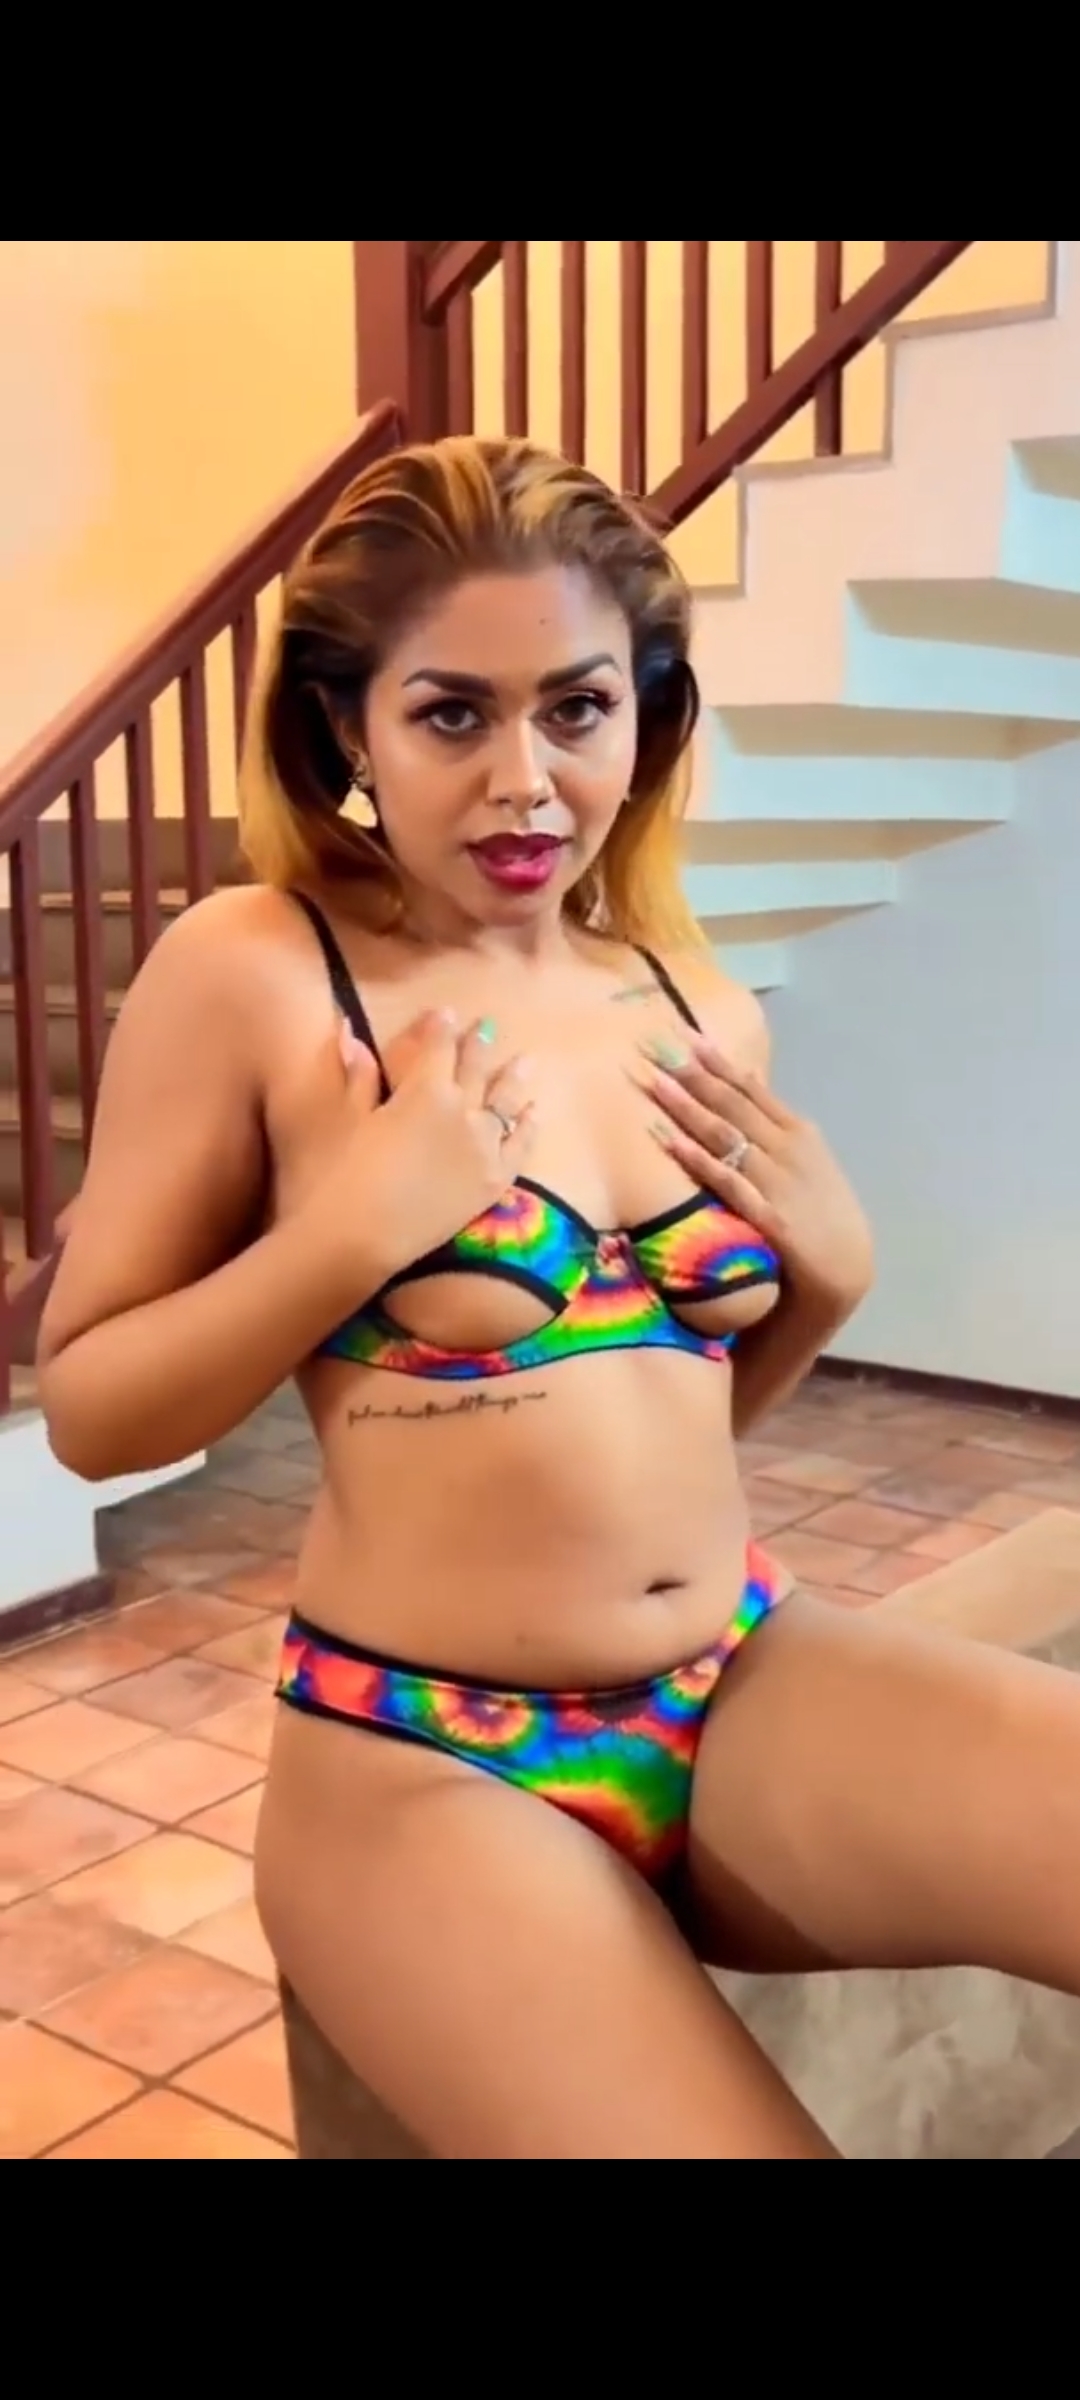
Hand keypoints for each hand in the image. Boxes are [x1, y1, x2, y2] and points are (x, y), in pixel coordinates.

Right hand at [306, 1010, 535, 1286]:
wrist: (365, 1234)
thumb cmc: (345, 1174)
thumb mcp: (347, 1118)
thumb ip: (358, 1077)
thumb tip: (350, 1033)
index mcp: (424, 1088)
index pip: (438, 1045)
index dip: (441, 1026)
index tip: (445, 1013)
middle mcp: (462, 1109)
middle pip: (475, 1067)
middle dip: (479, 1044)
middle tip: (486, 1027)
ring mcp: (484, 1145)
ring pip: (506, 1101)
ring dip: (515, 1078)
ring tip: (525, 1062)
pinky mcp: (495, 1179)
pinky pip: (521, 1144)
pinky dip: (529, 1125)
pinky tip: (534, 1113)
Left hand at [647, 1038, 872, 1314]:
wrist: (848, 1268)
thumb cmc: (821, 1215)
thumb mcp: (805, 1163)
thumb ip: (774, 1132)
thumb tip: (741, 1094)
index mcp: (798, 1131)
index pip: (750, 1087)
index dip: (715, 1060)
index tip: (683, 1033)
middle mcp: (788, 1147)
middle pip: (732, 1102)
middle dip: (692, 1072)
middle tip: (656, 1045)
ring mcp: (779, 1179)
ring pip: (724, 1133)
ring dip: (687, 1105)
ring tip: (654, 1080)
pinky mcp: (769, 1214)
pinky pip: (726, 1180)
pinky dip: (696, 1158)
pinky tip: (669, 1139)